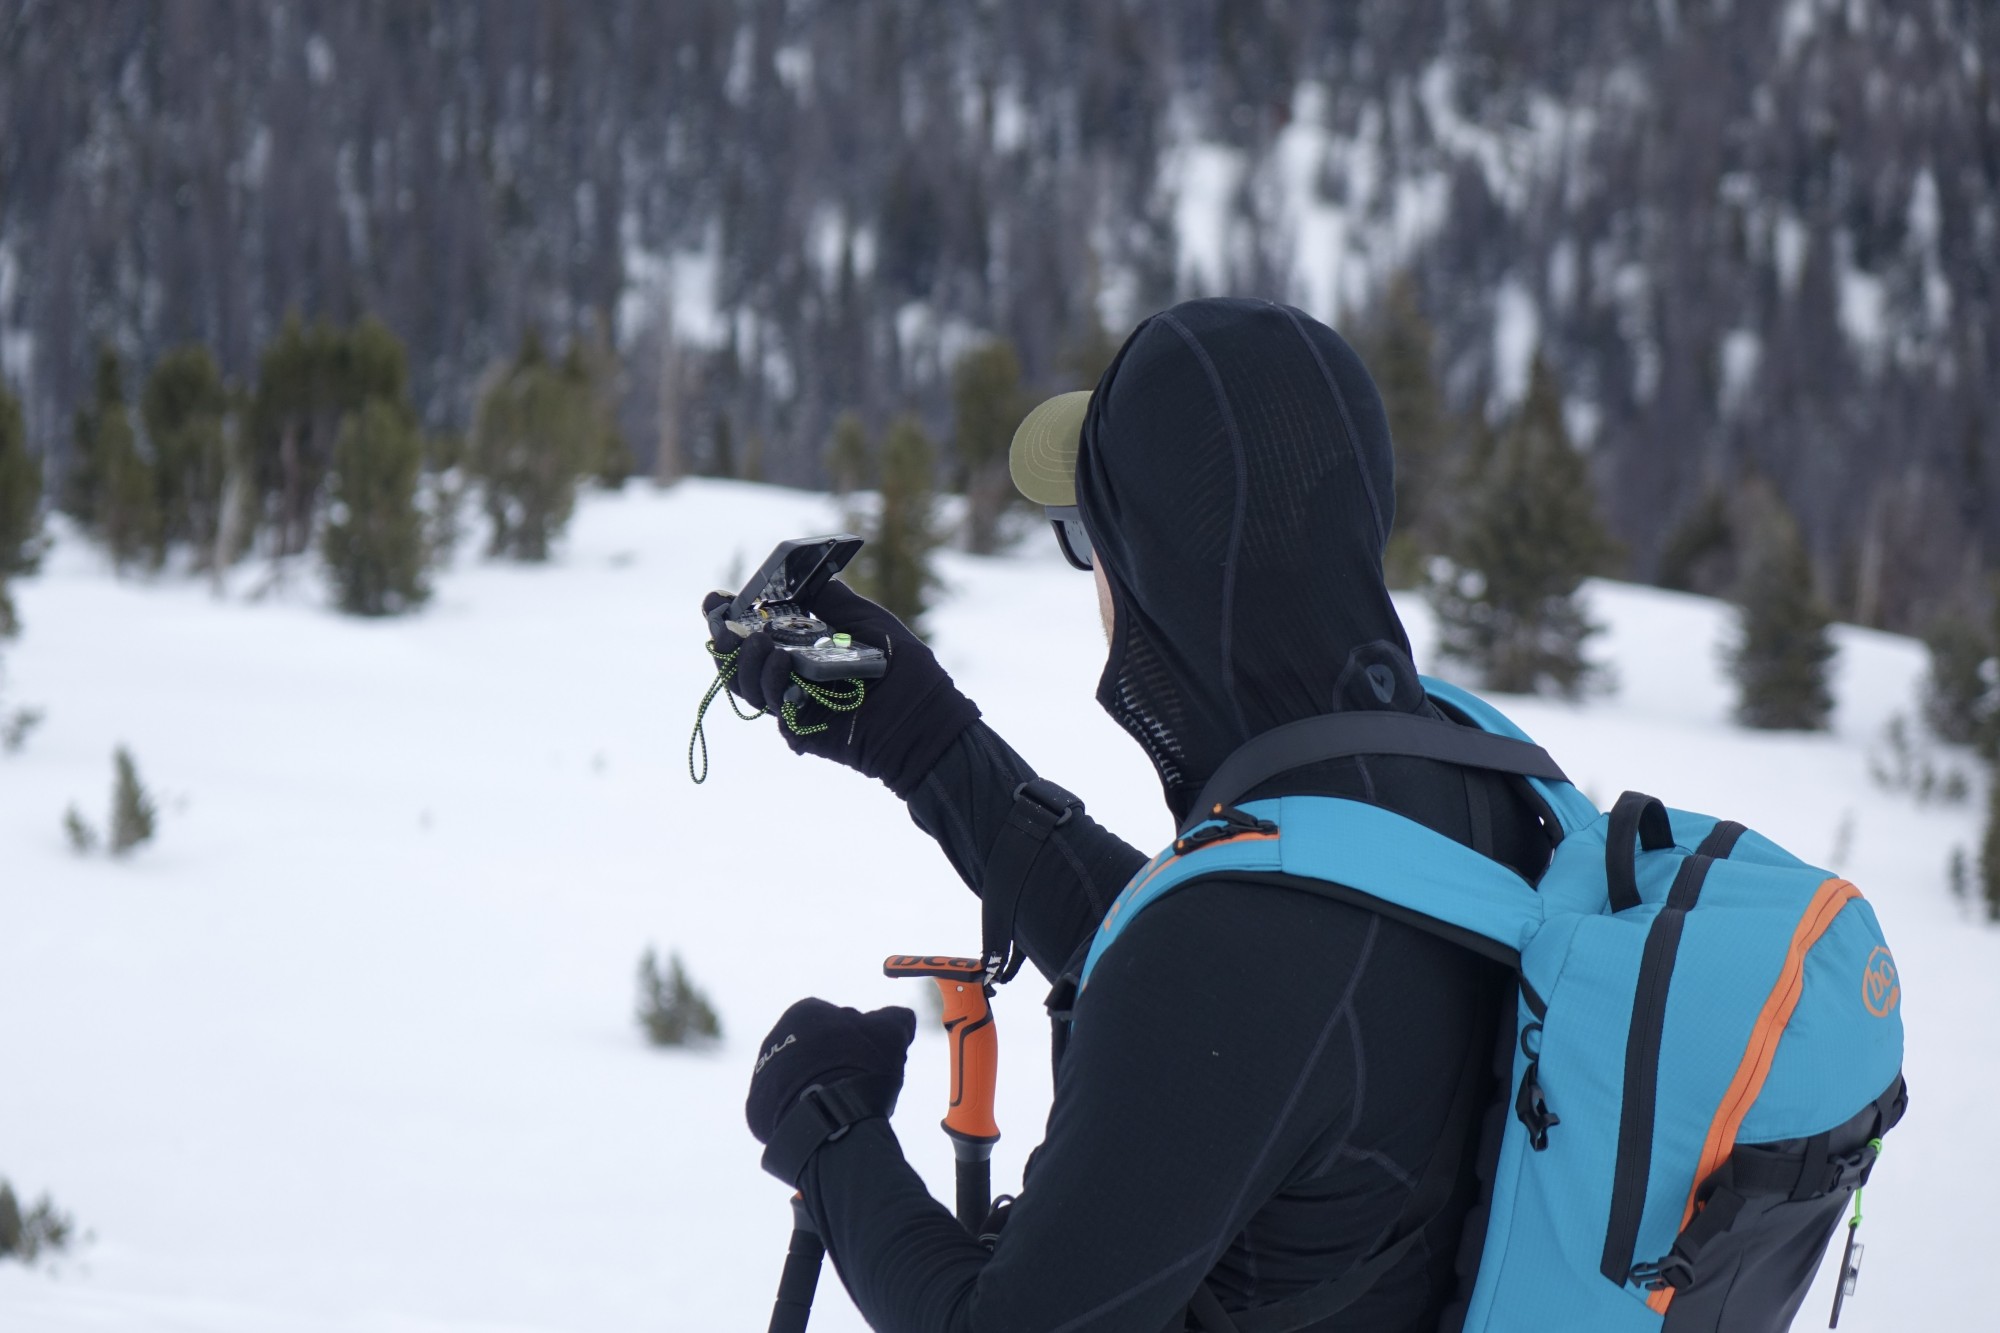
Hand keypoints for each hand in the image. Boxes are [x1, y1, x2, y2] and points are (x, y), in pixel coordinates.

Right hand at [701, 580, 980, 795]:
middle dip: (724, 641)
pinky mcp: (803, 731)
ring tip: (758, 641)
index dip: (728, 617)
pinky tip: (782, 665)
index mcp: (803, 648)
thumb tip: (798, 574)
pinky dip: (773, 688)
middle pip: (740, 662)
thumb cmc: (907, 670)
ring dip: (746, 662)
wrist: (928, 716)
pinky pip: (775, 712)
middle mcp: (793, 677)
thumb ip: (833, 600)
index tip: (714, 600)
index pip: (754, 633)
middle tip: (722, 624)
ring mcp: (796, 705)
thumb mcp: (868, 622)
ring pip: (749, 687)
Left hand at [745, 998, 916, 1145]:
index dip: (859, 1038)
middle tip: (859, 1083)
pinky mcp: (758, 1109)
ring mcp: (763, 1074)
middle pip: (815, 1048)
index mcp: (805, 1012)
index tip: (872, 1058)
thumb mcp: (891, 1033)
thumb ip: (896, 1018)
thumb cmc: (861, 1067)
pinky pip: (786, 1107)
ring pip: (799, 1077)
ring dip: (818, 1087)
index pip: (837, 1019)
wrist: (827, 1118)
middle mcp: (777, 1037)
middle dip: (836, 1062)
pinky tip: (823, 1120)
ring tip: (842, 1105)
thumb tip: (902, 1017)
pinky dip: (803, 1112)